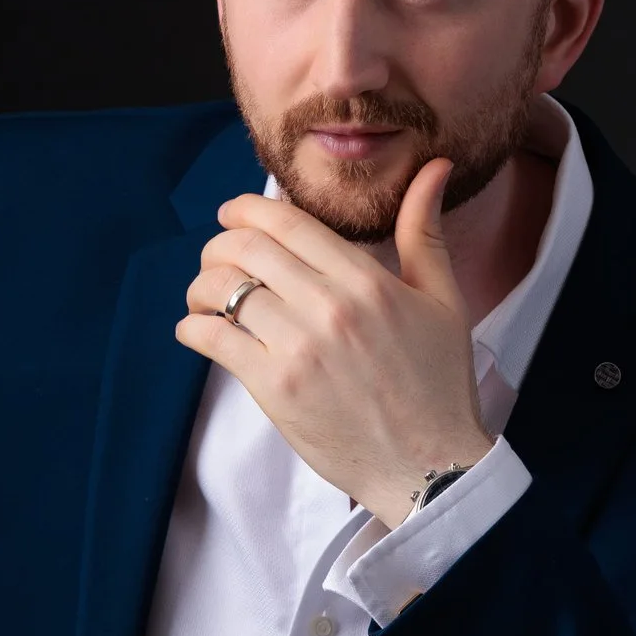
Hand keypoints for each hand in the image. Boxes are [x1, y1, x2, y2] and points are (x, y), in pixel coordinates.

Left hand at [177, 154, 494, 528]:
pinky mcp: (275, 389)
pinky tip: (196, 330)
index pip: (287, 221)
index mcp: (367, 281)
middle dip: (218, 244)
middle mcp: (329, 307)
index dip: (246, 209)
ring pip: (223, 290)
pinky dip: (192, 328)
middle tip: (216, 258)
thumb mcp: (444, 300)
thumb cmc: (438, 385)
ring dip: (201, 287)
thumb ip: (424, 232)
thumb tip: (434, 168)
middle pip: (246, 248)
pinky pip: (213, 339)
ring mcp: (299, 349)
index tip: (233, 215)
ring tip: (204, 298)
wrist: (429, 467)